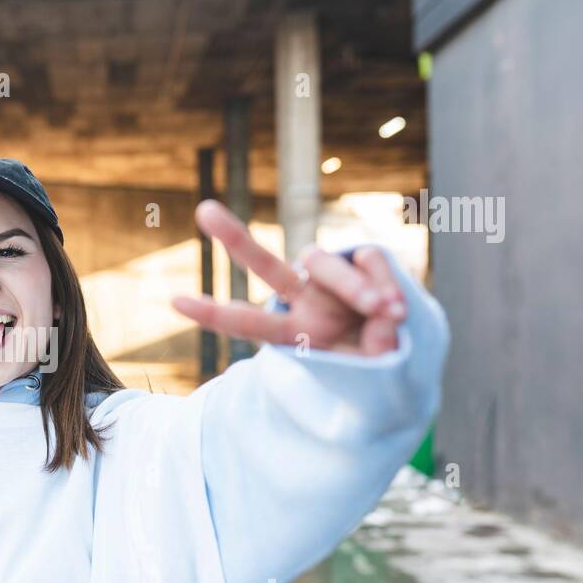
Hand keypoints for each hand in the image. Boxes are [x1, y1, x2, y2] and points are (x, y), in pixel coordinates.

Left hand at [170, 199, 407, 355]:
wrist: (409, 351)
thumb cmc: (376, 365)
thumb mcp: (367, 372)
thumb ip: (373, 348)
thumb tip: (385, 314)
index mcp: (292, 332)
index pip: (246, 322)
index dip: (212, 314)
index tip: (173, 300)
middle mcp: (304, 299)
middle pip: (265, 265)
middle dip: (234, 238)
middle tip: (203, 210)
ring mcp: (331, 278)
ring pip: (323, 263)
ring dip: (355, 290)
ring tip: (388, 315)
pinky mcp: (364, 257)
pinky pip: (368, 260)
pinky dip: (383, 284)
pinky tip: (399, 307)